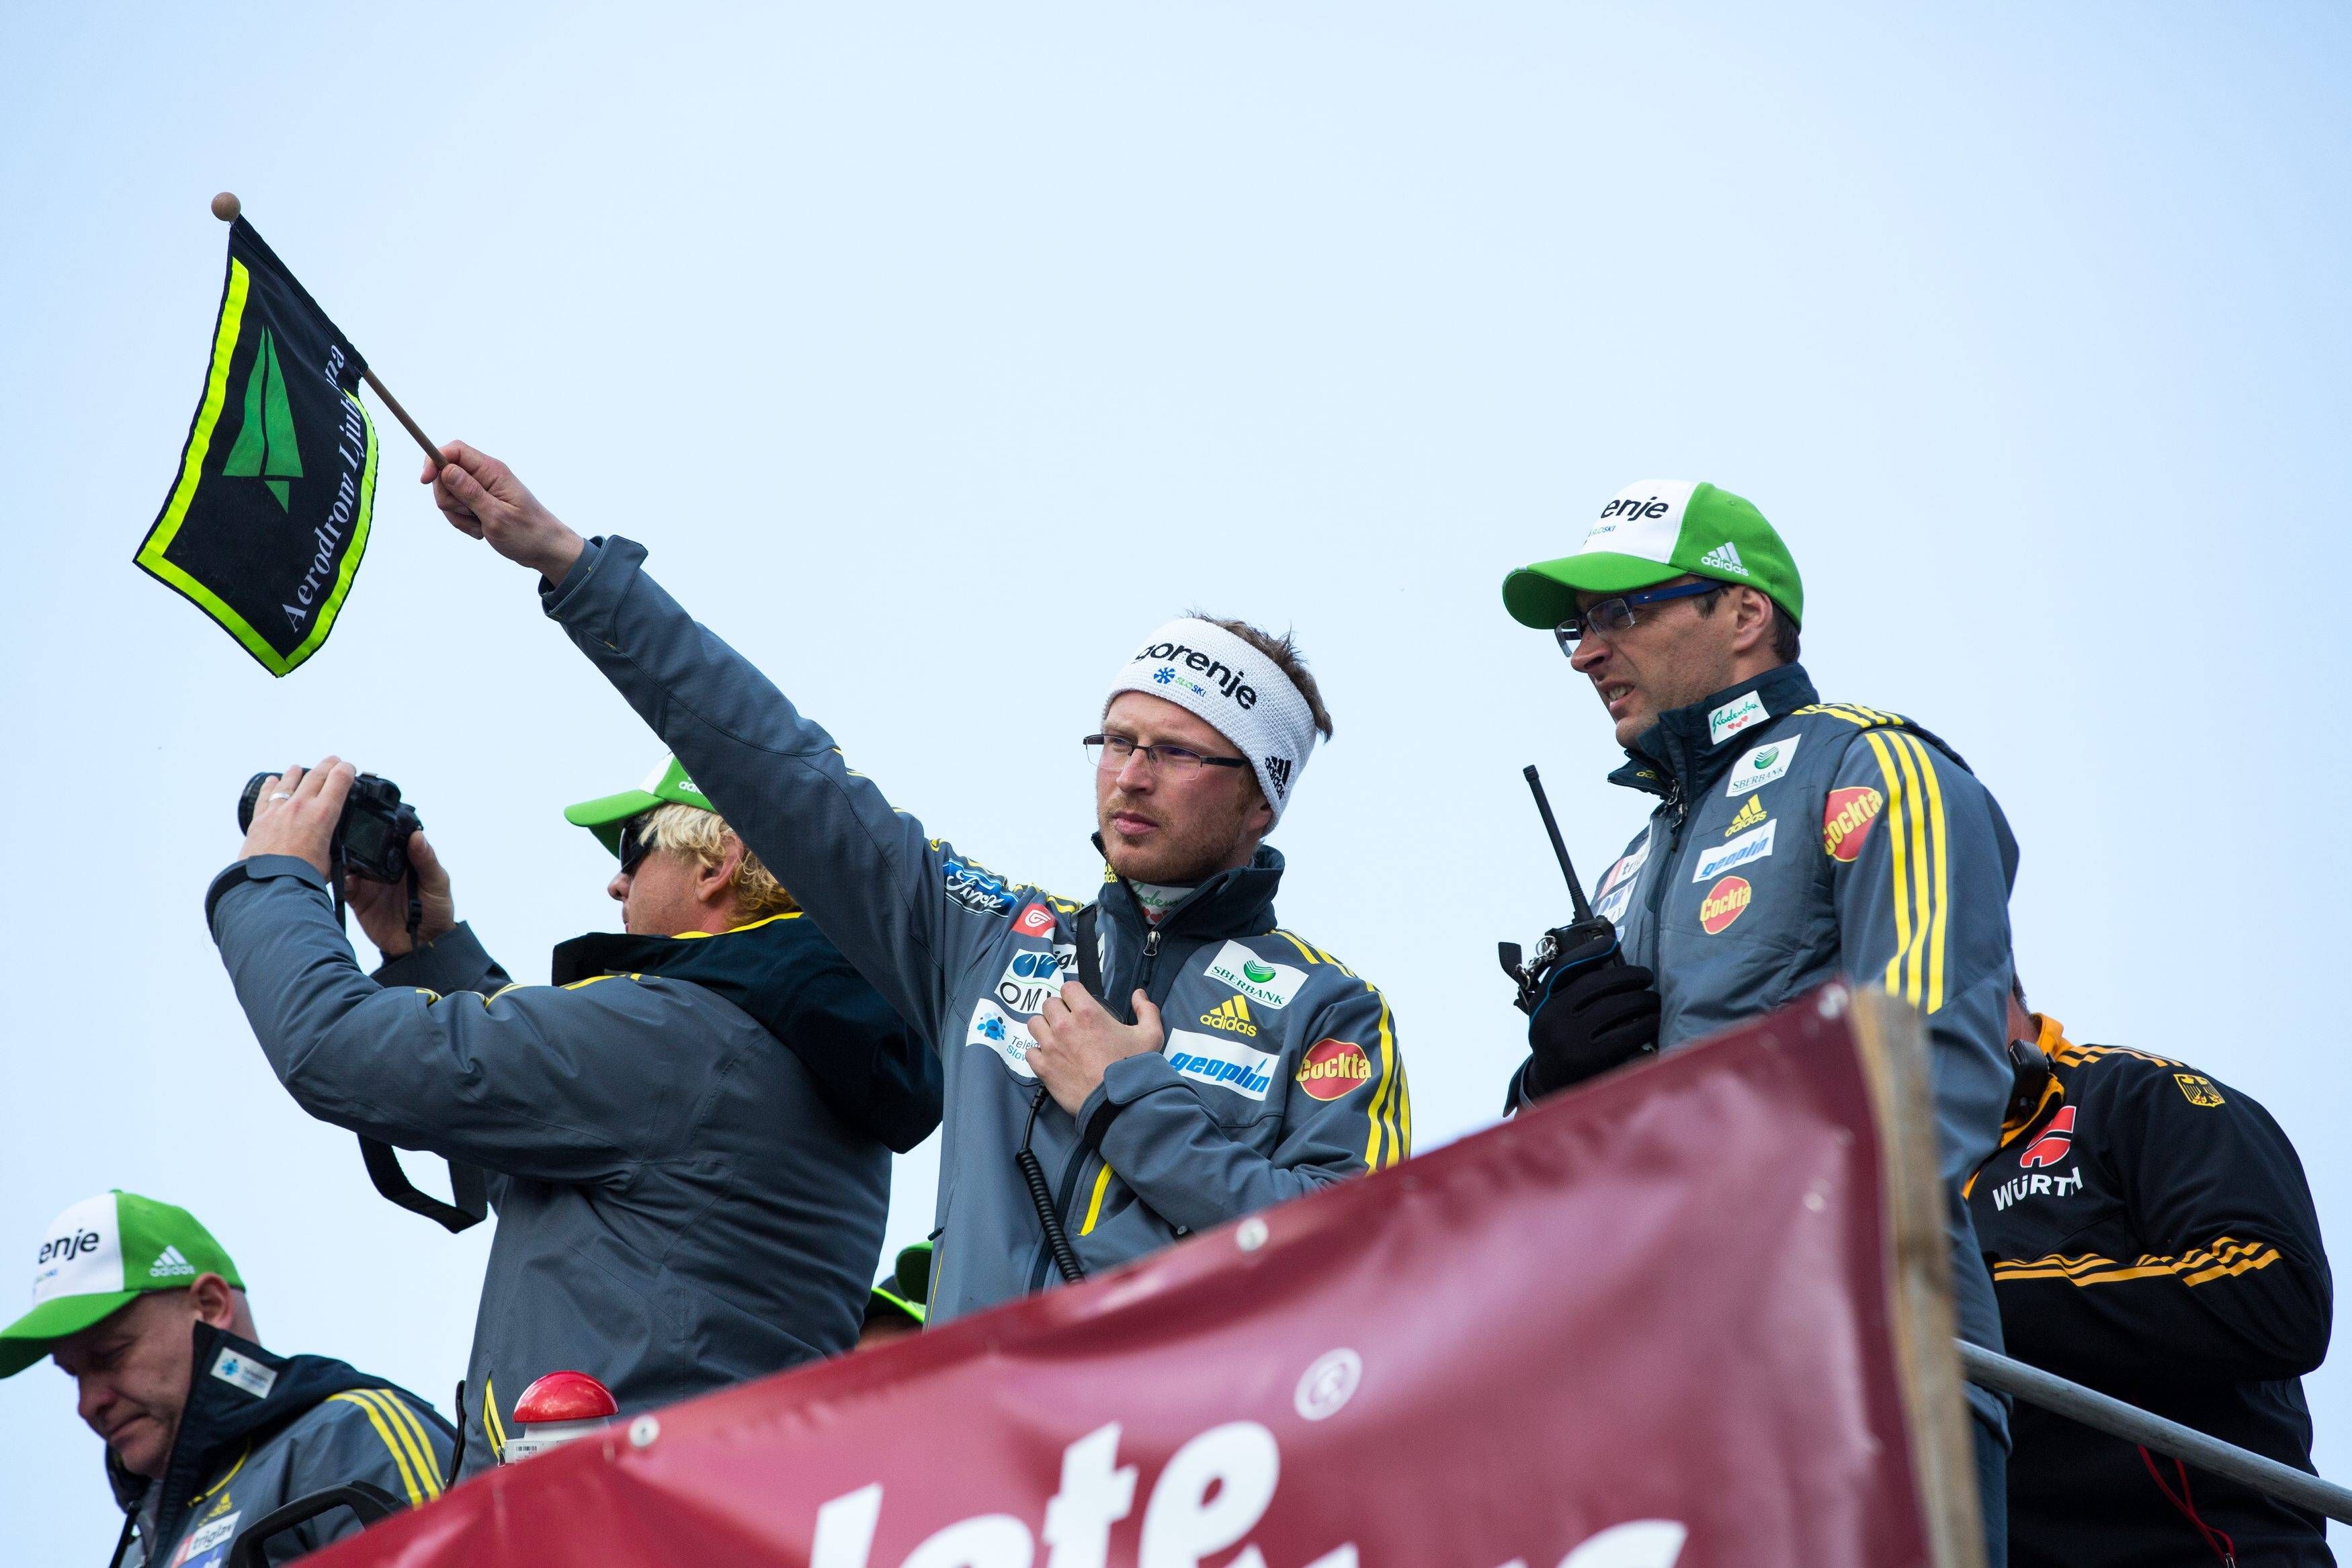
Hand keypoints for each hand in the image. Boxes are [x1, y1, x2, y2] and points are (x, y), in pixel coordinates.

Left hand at [238, 760, 355, 876]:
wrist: (269, 885)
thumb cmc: (301, 877)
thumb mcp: (330, 863)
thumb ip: (334, 852)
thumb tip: (343, 860)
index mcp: (323, 814)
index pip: (340, 779)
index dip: (347, 770)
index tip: (350, 768)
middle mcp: (300, 806)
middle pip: (316, 775)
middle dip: (328, 765)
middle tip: (334, 761)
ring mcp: (278, 810)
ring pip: (289, 781)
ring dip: (297, 772)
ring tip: (299, 767)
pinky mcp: (260, 819)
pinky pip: (266, 795)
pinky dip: (270, 786)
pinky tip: (272, 780)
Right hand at [346, 831, 458, 957]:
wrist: (422, 944)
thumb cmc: (437, 910)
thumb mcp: (437, 883)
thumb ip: (427, 861)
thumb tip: (418, 836)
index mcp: (404, 858)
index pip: (388, 837)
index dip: (380, 827)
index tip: (370, 818)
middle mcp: (384, 867)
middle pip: (364, 847)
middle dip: (356, 841)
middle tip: (350, 836)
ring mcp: (369, 882)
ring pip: (350, 864)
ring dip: (345, 859)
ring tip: (347, 858)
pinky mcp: (358, 898)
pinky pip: (344, 886)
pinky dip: (341, 881)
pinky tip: (347, 879)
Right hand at [419, 441, 585, 581]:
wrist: (546, 551)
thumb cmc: (529, 534)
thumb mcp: (496, 516)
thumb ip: (470, 492)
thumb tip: (446, 469)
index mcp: (492, 471)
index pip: (454, 450)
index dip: (434, 460)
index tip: (424, 481)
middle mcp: (486, 475)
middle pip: (445, 475)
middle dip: (448, 498)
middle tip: (470, 515)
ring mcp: (482, 490)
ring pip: (448, 495)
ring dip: (457, 515)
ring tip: (481, 527)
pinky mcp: (479, 503)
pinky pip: (457, 509)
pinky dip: (463, 523)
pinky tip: (481, 531)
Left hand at [1026, 985, 1164, 1116]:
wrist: (1118, 1103)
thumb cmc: (1133, 1069)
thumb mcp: (1150, 1036)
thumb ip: (1147, 1010)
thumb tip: (1139, 995)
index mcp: (1087, 1012)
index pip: (1068, 988)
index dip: (1074, 994)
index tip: (1079, 1004)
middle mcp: (1064, 1025)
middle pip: (1048, 1004)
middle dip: (1058, 1010)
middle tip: (1070, 1023)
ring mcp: (1051, 1047)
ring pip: (1034, 1024)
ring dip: (1044, 1028)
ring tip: (1057, 1038)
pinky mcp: (1043, 1068)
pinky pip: (1030, 1052)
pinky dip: (1038, 1053)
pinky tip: (1051, 1058)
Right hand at [1525, 961, 1660, 1098]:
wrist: (1552, 1089)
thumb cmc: (1562, 1043)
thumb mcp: (1555, 1016)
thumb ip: (1572, 992)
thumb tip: (1610, 957)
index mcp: (1540, 1004)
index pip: (1563, 968)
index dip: (1589, 951)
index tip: (1612, 943)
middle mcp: (1550, 1019)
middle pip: (1594, 985)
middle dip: (1626, 976)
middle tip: (1647, 977)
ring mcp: (1568, 1041)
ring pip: (1613, 1008)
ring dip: (1641, 999)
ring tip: (1654, 1000)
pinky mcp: (1589, 1060)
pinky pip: (1625, 1034)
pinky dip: (1644, 1025)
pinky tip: (1654, 1021)